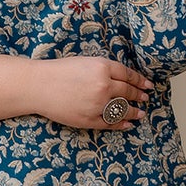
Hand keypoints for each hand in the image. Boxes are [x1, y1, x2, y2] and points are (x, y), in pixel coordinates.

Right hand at [30, 57, 152, 131]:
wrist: (38, 86)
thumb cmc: (58, 71)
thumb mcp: (85, 62)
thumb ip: (104, 69)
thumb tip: (121, 79)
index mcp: (102, 67)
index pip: (128, 75)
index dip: (139, 81)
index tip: (147, 85)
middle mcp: (103, 86)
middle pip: (127, 92)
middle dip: (138, 95)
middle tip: (145, 97)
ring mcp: (98, 104)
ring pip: (122, 109)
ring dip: (133, 111)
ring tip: (140, 113)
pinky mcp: (90, 119)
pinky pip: (110, 123)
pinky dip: (120, 124)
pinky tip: (126, 124)